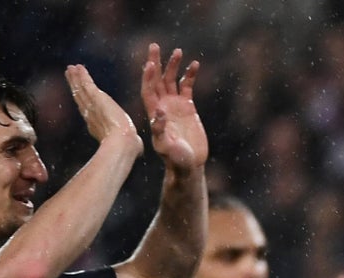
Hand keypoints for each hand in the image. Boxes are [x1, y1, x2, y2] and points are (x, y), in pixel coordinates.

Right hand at [66, 63, 138, 146]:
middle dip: (75, 87)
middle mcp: (92, 116)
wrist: (123, 143)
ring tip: (70, 69)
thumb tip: (138, 146)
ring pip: (81, 89)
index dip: (83, 102)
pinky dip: (82, 76)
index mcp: (98, 127)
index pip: (88, 111)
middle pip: (81, 98)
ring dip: (75, 78)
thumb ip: (132, 142)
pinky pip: (87, 84)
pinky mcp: (96, 98)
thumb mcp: (130, 143)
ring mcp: (92, 106)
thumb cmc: (128, 147)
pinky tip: (77, 67)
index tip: (79, 95)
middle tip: (70, 76)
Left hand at [140, 43, 206, 172]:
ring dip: (173, 65)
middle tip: (154, 45)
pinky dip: (190, 75)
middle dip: (156, 62)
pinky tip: (195, 65)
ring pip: (171, 80)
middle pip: (157, 79)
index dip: (148, 76)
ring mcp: (174, 105)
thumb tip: (158, 113)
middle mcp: (162, 105)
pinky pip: (187, 87)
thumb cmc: (175, 159)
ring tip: (178, 51)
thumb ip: (160, 130)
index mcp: (154, 113)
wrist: (188, 165)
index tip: (151, 63)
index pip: (148, 90)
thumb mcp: (166, 146)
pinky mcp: (188, 107)